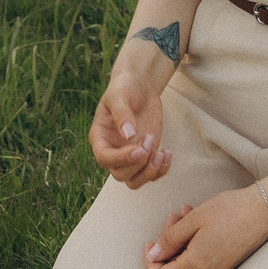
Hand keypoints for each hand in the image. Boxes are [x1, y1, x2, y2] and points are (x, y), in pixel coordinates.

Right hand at [88, 44, 173, 187]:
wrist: (140, 87)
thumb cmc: (125, 88)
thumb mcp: (120, 96)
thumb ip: (122, 113)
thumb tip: (128, 134)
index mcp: (100, 137)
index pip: (104, 158)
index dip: (121, 159)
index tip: (139, 148)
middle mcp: (112, 150)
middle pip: (120, 174)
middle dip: (138, 163)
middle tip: (150, 139)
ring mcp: (129, 156)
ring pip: (134, 181)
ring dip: (149, 173)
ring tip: (161, 153)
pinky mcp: (145, 156)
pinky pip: (151, 175)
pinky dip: (161, 170)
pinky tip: (167, 153)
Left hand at [146, 186, 267, 268]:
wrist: (265, 210)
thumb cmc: (230, 211)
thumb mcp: (193, 220)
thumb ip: (170, 239)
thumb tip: (154, 256)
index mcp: (197, 265)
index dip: (150, 262)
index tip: (151, 243)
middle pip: (174, 266)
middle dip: (169, 241)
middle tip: (174, 216)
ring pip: (187, 259)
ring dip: (182, 237)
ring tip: (187, 212)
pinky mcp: (226, 265)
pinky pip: (201, 257)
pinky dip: (195, 240)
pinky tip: (199, 219)